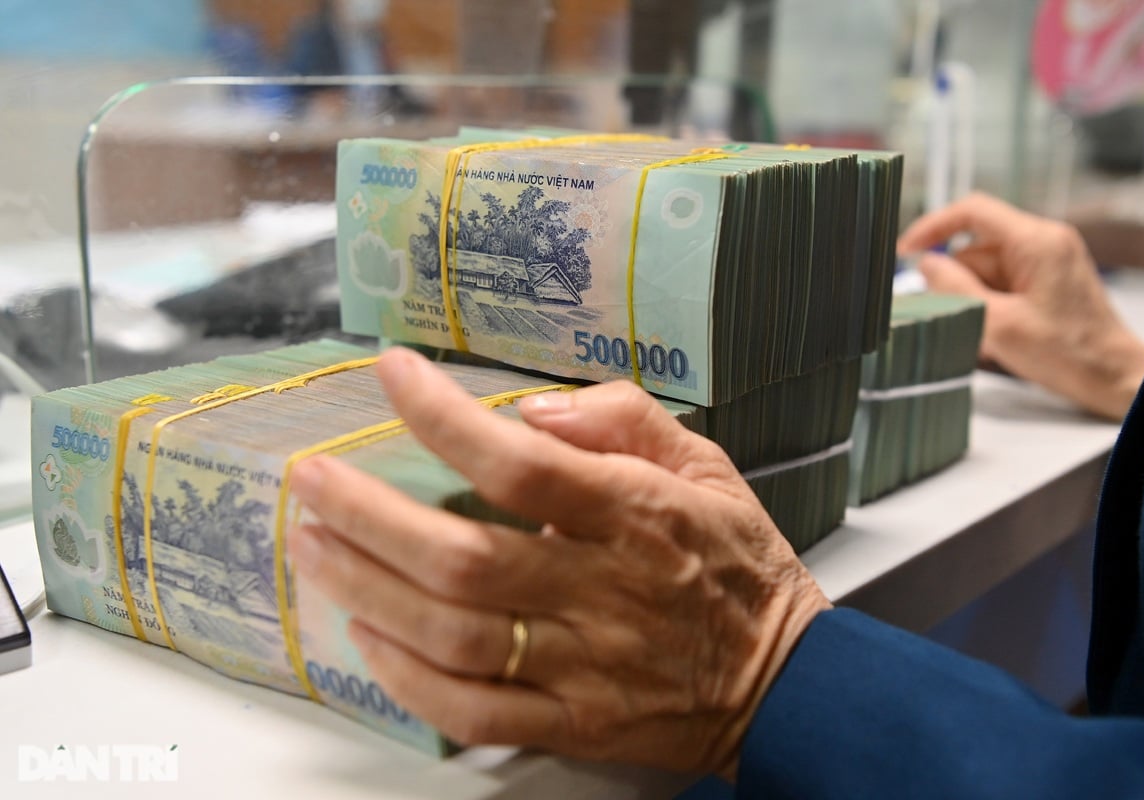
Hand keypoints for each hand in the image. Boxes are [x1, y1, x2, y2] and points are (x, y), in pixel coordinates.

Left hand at [287, 347, 829, 779]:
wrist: (783, 680)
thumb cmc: (737, 564)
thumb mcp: (708, 465)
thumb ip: (628, 419)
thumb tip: (536, 409)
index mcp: (638, 516)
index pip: (522, 464)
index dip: (444, 416)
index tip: (392, 374)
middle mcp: (604, 591)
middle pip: (464, 558)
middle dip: (369, 516)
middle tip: (311, 481)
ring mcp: (585, 666)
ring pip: (454, 637)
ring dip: (369, 591)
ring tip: (312, 547)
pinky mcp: (574, 722)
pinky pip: (474, 713)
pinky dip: (408, 680)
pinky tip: (367, 636)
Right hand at [897, 193, 1143, 420]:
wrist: (1113, 377)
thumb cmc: (1068, 354)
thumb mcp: (998, 324)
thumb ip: (956, 290)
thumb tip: (926, 265)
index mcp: (1036, 242)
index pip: (973, 211)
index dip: (933, 227)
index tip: (906, 251)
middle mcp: (1044, 242)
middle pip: (976, 249)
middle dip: (959, 284)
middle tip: (961, 320)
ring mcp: (1047, 260)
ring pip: (985, 270)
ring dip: (976, 300)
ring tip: (991, 336)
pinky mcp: (1047, 279)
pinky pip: (1002, 283)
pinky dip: (991, 306)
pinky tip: (1001, 335)